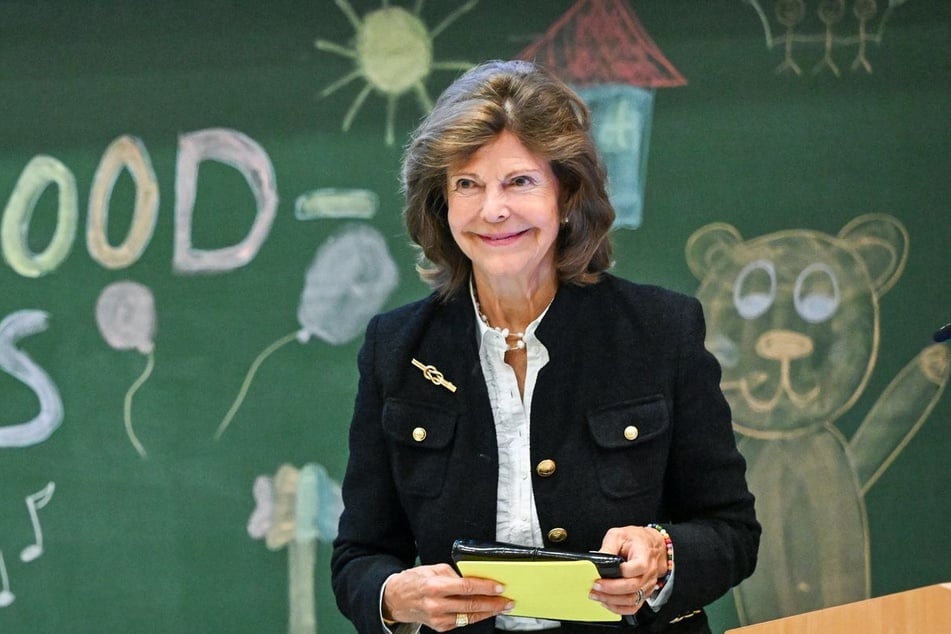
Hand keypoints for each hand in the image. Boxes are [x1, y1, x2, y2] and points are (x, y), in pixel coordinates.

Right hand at [382, 563, 512, 630]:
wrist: (396, 599)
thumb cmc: (415, 581)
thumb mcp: (433, 569)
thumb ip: (454, 574)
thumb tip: (474, 578)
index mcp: (435, 586)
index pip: (466, 587)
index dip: (486, 588)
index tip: (500, 587)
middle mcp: (437, 605)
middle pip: (471, 604)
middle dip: (493, 603)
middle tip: (508, 600)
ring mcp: (438, 618)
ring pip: (470, 616)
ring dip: (489, 612)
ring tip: (502, 607)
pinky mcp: (440, 627)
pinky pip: (463, 621)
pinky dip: (476, 616)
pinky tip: (485, 611)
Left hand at [588, 526, 668, 615]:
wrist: (650, 544)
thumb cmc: (635, 539)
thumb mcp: (618, 535)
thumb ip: (608, 548)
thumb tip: (595, 560)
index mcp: (644, 556)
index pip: (635, 568)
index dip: (618, 574)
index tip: (600, 576)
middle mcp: (649, 573)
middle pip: (632, 587)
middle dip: (610, 590)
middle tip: (594, 588)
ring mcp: (648, 585)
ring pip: (633, 600)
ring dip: (612, 601)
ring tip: (597, 596)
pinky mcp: (644, 593)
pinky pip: (634, 607)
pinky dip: (619, 609)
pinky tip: (607, 603)